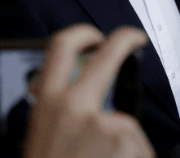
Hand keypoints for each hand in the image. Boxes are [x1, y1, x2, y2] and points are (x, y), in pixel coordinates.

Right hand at [25, 24, 153, 157]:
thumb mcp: (42, 136)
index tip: (94, 35)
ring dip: (121, 143)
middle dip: (125, 39)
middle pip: (108, 55)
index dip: (81, 34)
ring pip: (124, 120)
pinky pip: (136, 144)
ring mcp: (101, 121)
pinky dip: (131, 157)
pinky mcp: (125, 138)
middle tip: (134, 37)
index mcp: (46, 104)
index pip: (61, 48)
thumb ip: (57, 111)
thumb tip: (76, 94)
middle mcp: (73, 105)